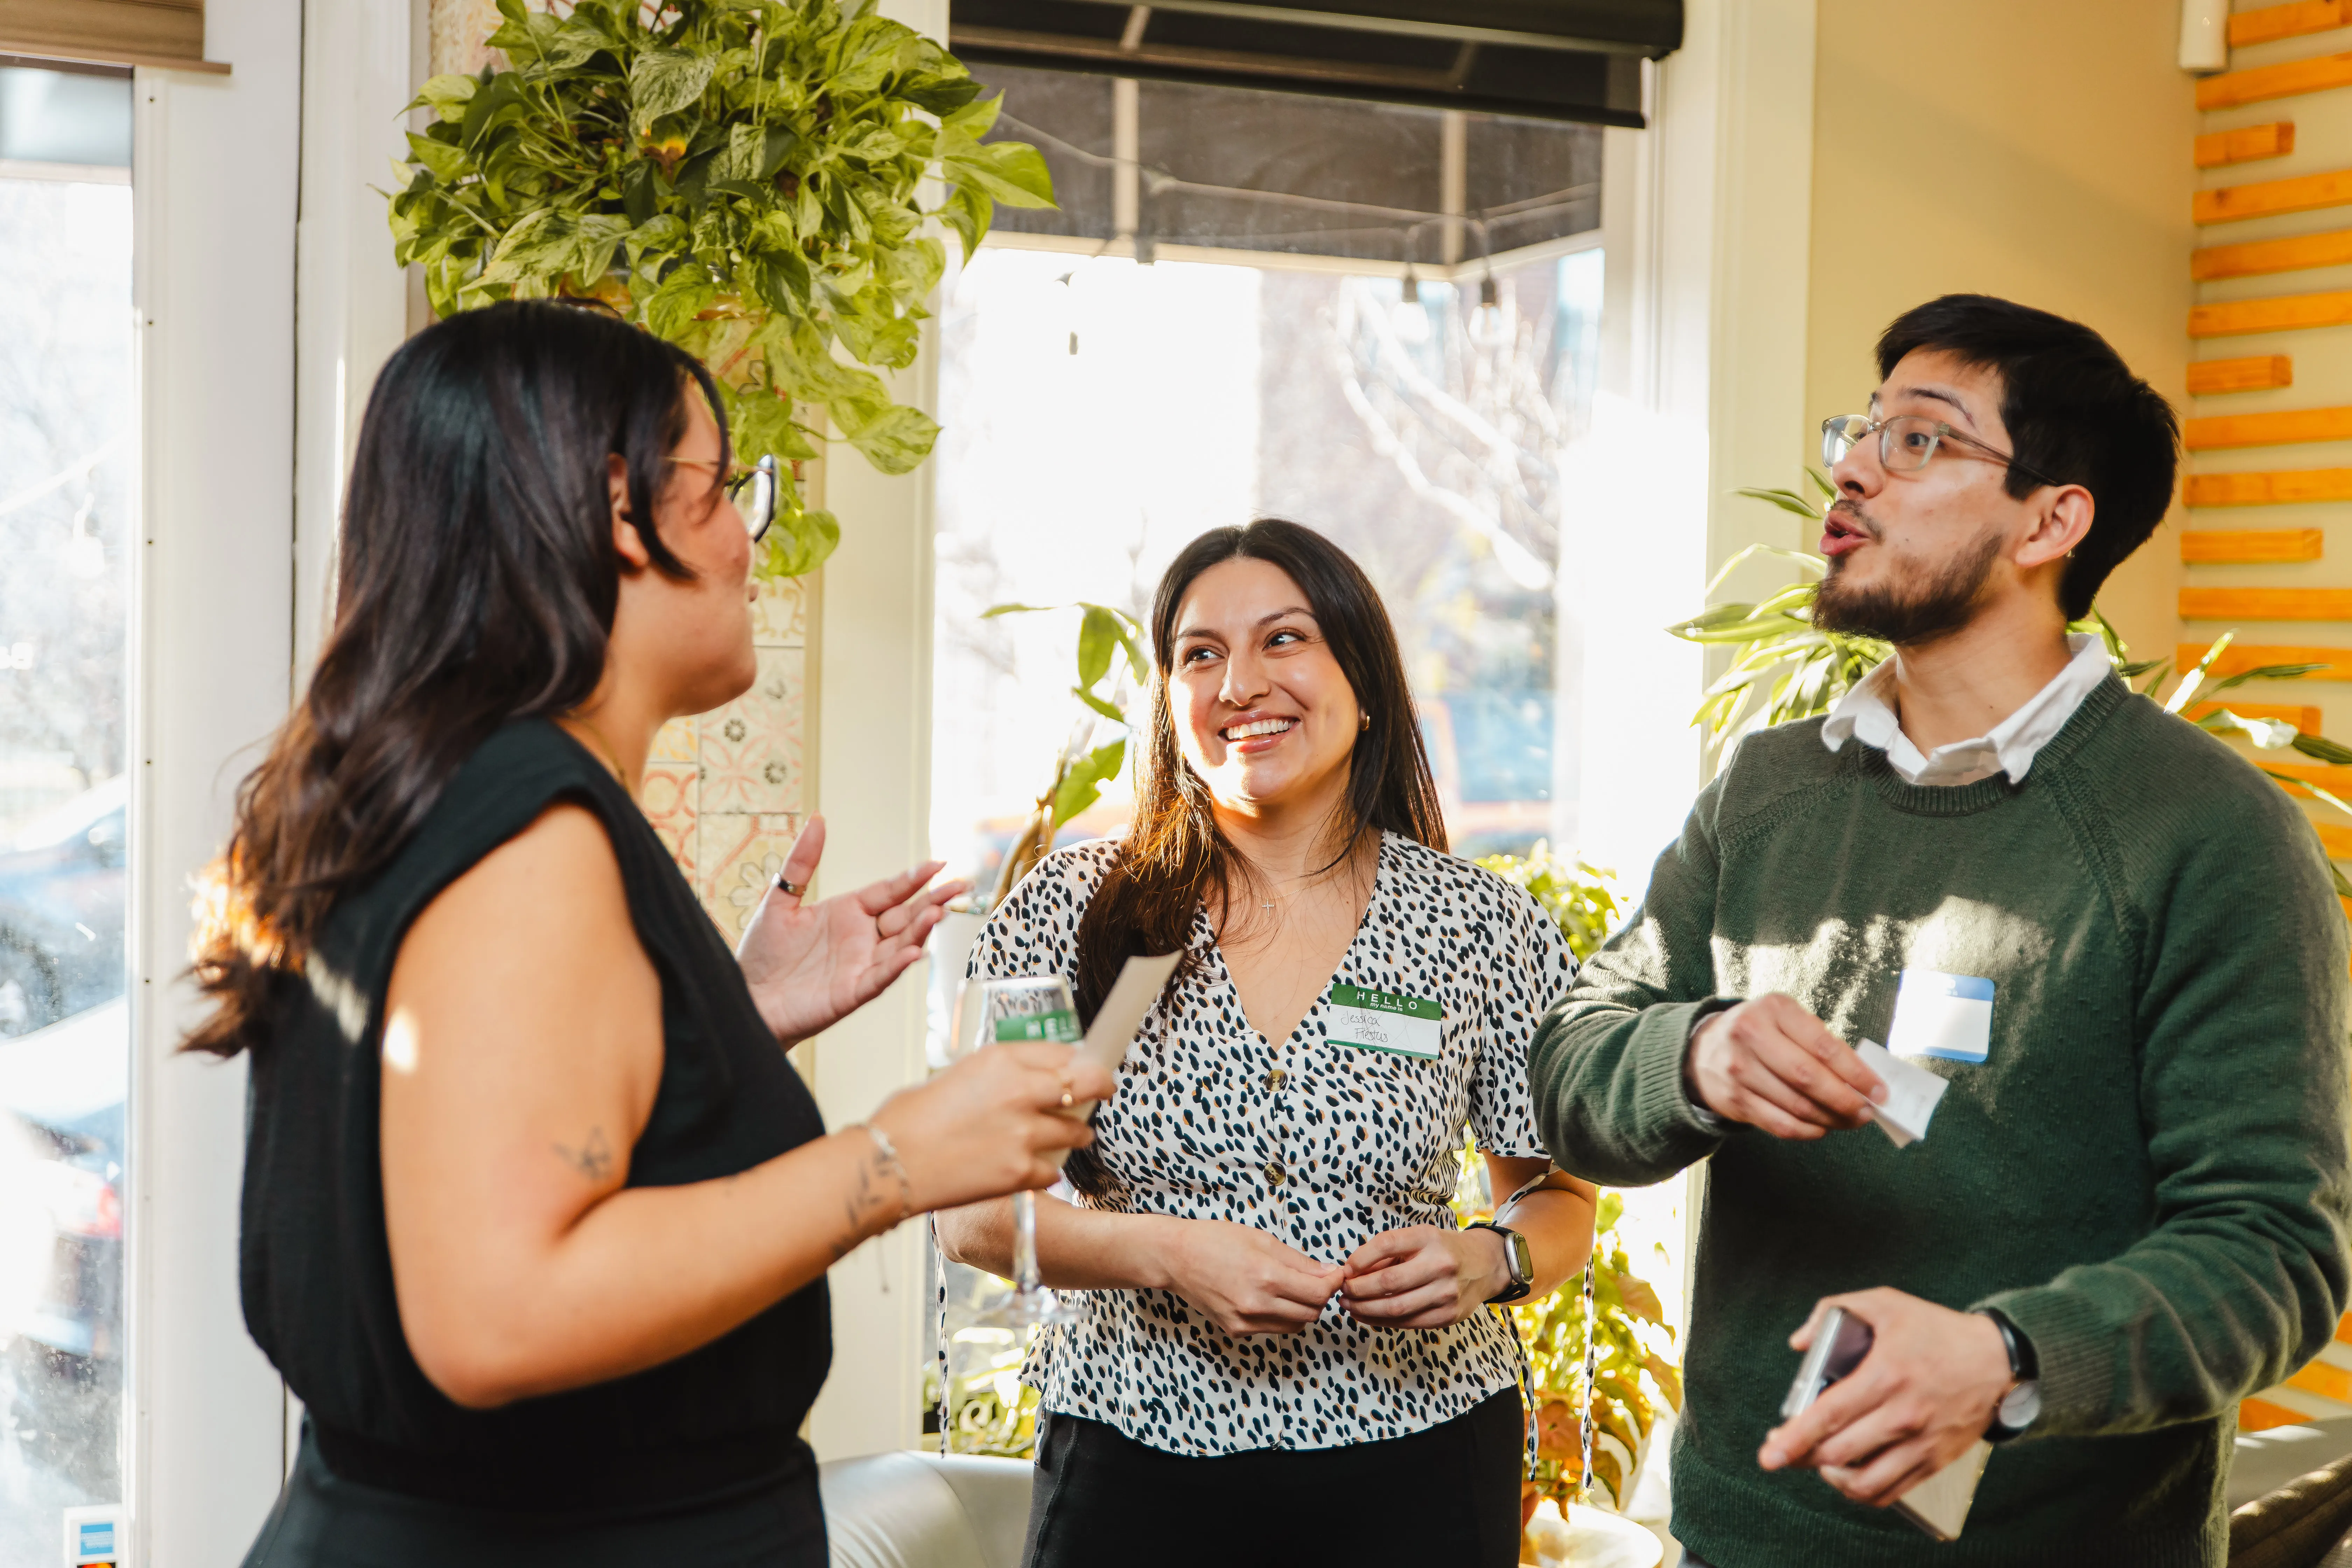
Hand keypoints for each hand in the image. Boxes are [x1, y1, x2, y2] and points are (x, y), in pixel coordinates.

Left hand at [736, 816, 968, 1044]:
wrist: (748, 997)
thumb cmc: (763, 953)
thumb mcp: (780, 899)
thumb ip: (802, 861)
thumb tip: (817, 818)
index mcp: (849, 912)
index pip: (890, 891)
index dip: (914, 877)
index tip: (939, 863)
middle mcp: (862, 938)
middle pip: (906, 916)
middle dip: (933, 902)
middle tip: (959, 886)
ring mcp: (860, 965)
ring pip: (901, 945)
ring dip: (920, 930)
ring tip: (937, 913)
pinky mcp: (852, 992)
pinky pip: (880, 977)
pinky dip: (896, 966)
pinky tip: (912, 953)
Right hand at [868, 1043, 1113, 1212]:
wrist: (890, 1165)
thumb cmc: (909, 1120)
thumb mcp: (956, 1075)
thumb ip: (997, 1075)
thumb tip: (1025, 1078)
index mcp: (1000, 1060)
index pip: (1062, 1052)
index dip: (1079, 1061)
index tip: (1084, 1066)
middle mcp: (1020, 1091)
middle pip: (1087, 1083)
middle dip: (1099, 1087)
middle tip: (1102, 1091)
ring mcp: (1024, 1133)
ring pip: (1077, 1131)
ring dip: (1077, 1134)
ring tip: (1072, 1136)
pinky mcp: (1022, 1171)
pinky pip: (1054, 1169)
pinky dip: (1047, 1169)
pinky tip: (1029, 1167)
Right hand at [1159, 1219, 1344, 1336]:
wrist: (1175, 1258)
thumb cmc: (1215, 1241)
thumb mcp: (1262, 1240)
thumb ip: (1299, 1261)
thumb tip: (1329, 1273)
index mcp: (1266, 1277)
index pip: (1319, 1293)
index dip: (1334, 1283)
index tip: (1336, 1274)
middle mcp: (1256, 1304)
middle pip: (1311, 1313)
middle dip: (1320, 1297)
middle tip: (1316, 1280)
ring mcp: (1245, 1321)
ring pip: (1295, 1325)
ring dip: (1303, 1309)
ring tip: (1293, 1288)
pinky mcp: (1235, 1330)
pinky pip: (1272, 1328)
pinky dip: (1280, 1316)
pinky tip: (1270, 1297)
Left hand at [1339, 1225, 1508, 1328]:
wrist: (1484, 1265)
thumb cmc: (1441, 1250)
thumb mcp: (1418, 1238)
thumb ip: (1387, 1254)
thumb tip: (1351, 1273)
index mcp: (1428, 1238)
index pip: (1387, 1244)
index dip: (1360, 1258)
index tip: (1344, 1269)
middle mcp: (1440, 1264)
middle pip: (1388, 1282)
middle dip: (1357, 1290)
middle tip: (1342, 1292)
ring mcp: (1447, 1293)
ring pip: (1396, 1308)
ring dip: (1365, 1310)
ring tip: (1349, 1306)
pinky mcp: (1449, 1315)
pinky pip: (1408, 1323)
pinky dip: (1383, 1322)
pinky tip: (1369, 1316)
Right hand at [1687, 993, 1884, 1138]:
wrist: (1703, 1050)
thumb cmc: (1760, 1033)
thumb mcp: (1785, 1019)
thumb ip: (1820, 1042)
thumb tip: (1864, 1081)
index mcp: (1773, 1009)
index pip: (1823, 1046)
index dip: (1857, 1073)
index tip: (1880, 1090)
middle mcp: (1751, 1036)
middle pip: (1809, 1077)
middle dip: (1847, 1100)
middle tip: (1868, 1111)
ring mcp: (1739, 1070)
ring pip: (1797, 1106)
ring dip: (1832, 1119)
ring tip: (1851, 1120)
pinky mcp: (1735, 1100)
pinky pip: (1781, 1125)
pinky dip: (1809, 1131)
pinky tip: (1823, 1127)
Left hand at [1759, 1288, 2011, 1506]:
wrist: (1997, 1361)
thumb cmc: (1936, 1330)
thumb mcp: (1885, 1302)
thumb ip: (1833, 1311)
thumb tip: (1799, 1343)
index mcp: (1885, 1375)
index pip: (1828, 1415)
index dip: (1794, 1438)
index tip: (1769, 1454)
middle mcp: (1903, 1415)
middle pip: (1838, 1453)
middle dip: (1801, 1457)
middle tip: (1783, 1451)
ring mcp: (1921, 1443)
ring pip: (1864, 1482)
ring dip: (1831, 1478)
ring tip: (1817, 1462)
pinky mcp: (1935, 1460)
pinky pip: (1891, 1491)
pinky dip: (1863, 1491)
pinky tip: (1848, 1475)